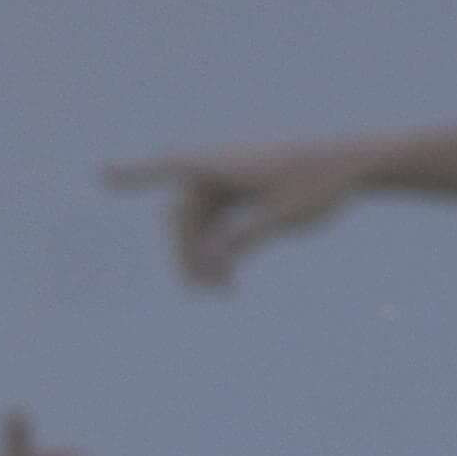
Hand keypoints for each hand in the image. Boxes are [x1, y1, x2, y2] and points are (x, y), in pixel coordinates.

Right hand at [104, 141, 370, 290]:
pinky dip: (219, 250)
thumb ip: (243, 239)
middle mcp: (218, 168)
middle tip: (204, 292)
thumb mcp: (283, 217)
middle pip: (183, 215)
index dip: (134, 174)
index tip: (101, 175)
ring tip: (223, 293)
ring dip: (204, 258)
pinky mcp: (240, 192)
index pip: (169, 167)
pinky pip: (216, 225)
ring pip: (199, 225)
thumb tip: (210, 261)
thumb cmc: (319, 182)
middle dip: (188, 253)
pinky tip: (229, 282)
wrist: (355, 162)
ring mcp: (227, 180)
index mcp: (223, 162)